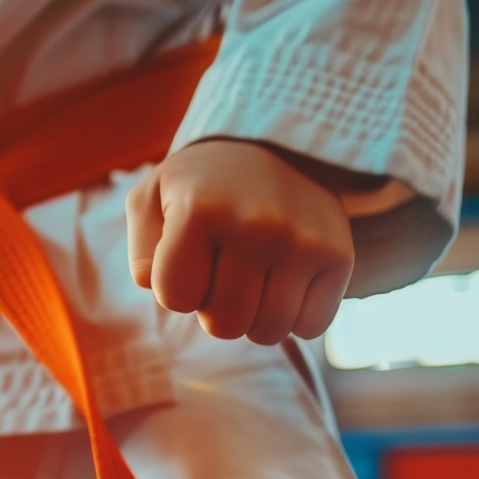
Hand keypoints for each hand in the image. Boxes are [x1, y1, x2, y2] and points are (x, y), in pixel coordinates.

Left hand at [126, 140, 354, 344]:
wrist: (278, 146)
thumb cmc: (204, 185)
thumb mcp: (152, 198)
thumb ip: (140, 249)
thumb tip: (156, 287)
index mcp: (200, 211)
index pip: (176, 299)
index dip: (178, 288)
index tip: (190, 260)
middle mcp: (255, 226)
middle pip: (224, 325)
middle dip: (216, 308)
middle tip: (224, 271)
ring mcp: (301, 242)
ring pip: (269, 332)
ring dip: (256, 317)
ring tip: (255, 278)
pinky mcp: (338, 256)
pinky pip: (310, 327)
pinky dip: (296, 317)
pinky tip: (288, 282)